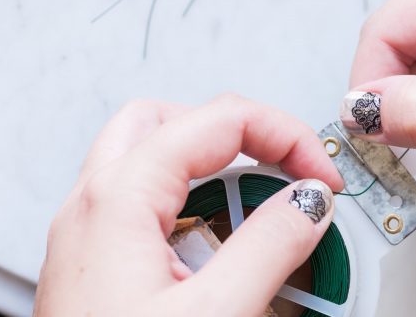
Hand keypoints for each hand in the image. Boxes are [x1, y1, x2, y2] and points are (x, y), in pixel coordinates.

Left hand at [34, 95, 342, 316]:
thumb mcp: (215, 314)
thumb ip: (270, 246)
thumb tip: (308, 201)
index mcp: (118, 198)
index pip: (218, 119)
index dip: (284, 135)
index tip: (321, 175)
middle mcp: (96, 203)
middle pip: (173, 121)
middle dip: (237, 135)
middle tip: (281, 167)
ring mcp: (94, 229)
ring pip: (157, 156)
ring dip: (214, 171)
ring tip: (253, 212)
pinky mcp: (103, 258)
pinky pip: (152, 204)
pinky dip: (194, 207)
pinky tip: (219, 248)